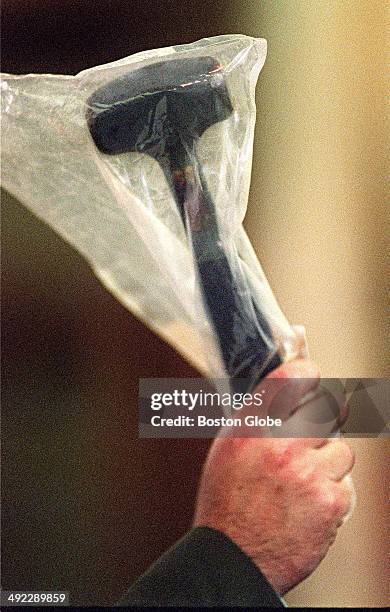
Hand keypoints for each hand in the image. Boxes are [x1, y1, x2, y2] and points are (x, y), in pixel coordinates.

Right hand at [193, 359, 355, 594]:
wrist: (233, 557)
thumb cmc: (227, 502)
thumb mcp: (228, 448)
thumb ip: (258, 417)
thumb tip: (286, 392)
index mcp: (251, 427)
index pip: (292, 377)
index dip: (307, 372)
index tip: (312, 374)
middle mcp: (281, 444)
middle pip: (329, 408)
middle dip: (328, 416)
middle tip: (318, 427)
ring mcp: (308, 472)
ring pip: (343, 449)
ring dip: (329, 462)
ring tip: (304, 481)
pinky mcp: (330, 501)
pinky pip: (344, 485)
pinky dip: (331, 493)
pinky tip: (308, 505)